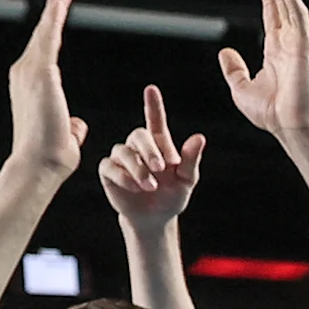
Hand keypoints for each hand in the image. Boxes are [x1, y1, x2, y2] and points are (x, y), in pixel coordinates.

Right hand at [6, 0, 85, 185]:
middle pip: (43, 36)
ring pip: (46, 32)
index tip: (58, 11)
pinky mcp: (40, 72)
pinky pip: (50, 37)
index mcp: (31, 86)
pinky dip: (55, 16)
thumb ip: (70, 125)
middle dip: (53, 10)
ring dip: (56, 7)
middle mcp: (24, 74)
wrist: (40, 165)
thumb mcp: (65, 135)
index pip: (45, 52)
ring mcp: (29, 71)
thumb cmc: (53, 157)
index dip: (51, 31)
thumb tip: (78, 125)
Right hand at [98, 83, 204, 228]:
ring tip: (150, 186)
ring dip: (138, 168)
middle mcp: (138, 147)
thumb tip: (199, 137)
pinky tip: (136, 187)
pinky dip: (125, 177)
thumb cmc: (172, 196)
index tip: (151, 89)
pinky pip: (111, 167)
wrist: (155, 218)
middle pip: (139, 135)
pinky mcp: (108, 171)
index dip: (153, 105)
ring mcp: (121, 158)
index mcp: (159, 144)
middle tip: (161, 168)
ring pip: (123, 151)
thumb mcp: (186, 180)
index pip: (155, 120)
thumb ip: (191, 159)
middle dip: (150, 151)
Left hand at [218, 0, 308, 148]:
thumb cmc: (271, 114)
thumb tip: (225, 51)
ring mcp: (299, 40)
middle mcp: (290, 39)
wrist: (291, 130)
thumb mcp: (241, 88)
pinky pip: (296, 12)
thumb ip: (234, 69)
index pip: (270, 7)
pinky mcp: (306, 45)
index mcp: (276, 47)